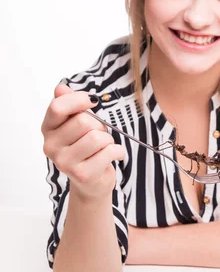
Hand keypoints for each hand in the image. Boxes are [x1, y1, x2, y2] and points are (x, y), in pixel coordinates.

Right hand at [41, 83, 124, 200]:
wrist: (90, 183)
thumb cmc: (86, 148)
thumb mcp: (76, 124)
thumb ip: (70, 105)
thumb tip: (61, 88)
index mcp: (48, 129)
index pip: (57, 107)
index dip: (78, 99)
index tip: (92, 101)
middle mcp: (51, 146)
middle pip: (83, 121)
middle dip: (98, 125)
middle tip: (98, 135)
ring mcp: (65, 162)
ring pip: (97, 137)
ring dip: (108, 140)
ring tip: (103, 147)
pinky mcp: (82, 174)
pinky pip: (109, 152)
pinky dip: (118, 151)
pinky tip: (112, 156)